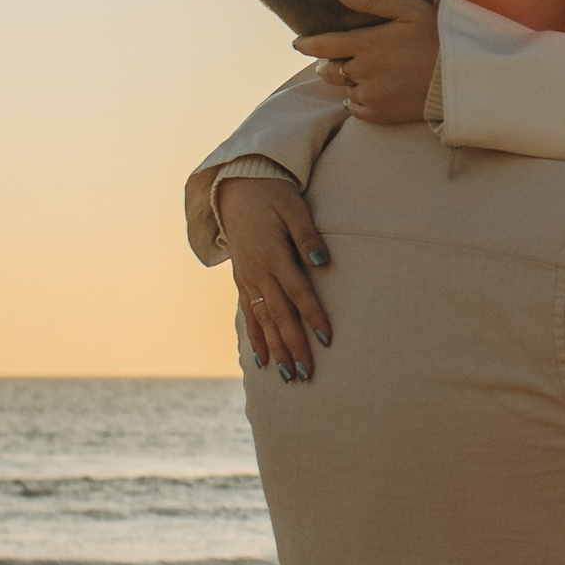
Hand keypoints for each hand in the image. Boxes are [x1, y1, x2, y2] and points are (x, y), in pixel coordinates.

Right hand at [218, 173, 332, 379]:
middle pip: (279, 314)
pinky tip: (261, 361)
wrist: (237, 188)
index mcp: (273, 254)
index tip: (327, 339)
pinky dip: (255, 338)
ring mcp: (246, 279)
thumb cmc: (274, 196)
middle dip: (294, 345)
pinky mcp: (241, 281)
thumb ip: (308, 235)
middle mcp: (257, 272)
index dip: (313, 315)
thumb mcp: (295, 208)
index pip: (298, 292)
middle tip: (307, 373)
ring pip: (262, 320)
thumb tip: (322, 262)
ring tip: (288, 376)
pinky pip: (247, 315)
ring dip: (275, 349)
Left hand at [304, 0, 438, 126]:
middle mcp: (362, 72)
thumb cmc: (437, 37)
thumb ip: (370, 0)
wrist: (461, 78)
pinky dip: (360, 99)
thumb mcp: (408, 9)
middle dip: (331, 63)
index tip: (298, 44)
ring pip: (344, 88)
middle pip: (329, 70)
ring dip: (349, 81)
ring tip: (369, 73)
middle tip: (344, 58)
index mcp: (365, 44)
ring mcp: (370, 95)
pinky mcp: (380, 115)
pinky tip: (377, 90)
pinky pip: (357, 108)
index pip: (323, 45)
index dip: (307, 44)